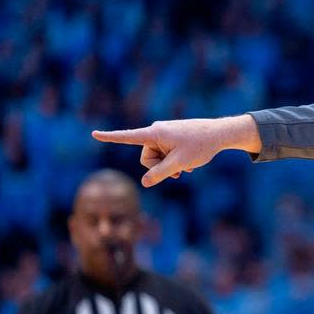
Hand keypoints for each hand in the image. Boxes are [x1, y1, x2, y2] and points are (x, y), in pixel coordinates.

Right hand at [91, 116, 258, 187]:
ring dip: (169, 166)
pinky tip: (189, 165)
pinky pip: (166, 154)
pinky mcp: (172, 137)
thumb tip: (144, 183)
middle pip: (146, 157)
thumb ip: (160, 173)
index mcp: (155, 133)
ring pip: (157, 158)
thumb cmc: (200, 146)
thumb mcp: (179, 163)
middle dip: (160, 168)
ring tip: (187, 167)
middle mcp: (157, 131)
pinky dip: (175, 161)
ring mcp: (165, 133)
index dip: (110, 137)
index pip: (128, 137)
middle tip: (178, 172)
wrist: (220, 134)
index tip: (94, 133)